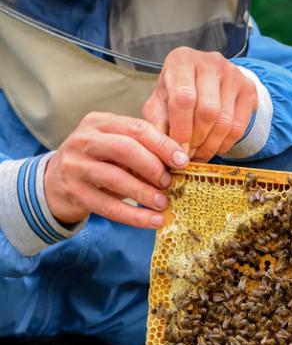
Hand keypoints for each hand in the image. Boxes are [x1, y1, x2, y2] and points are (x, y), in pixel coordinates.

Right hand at [44, 112, 187, 228]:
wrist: (56, 182)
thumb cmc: (99, 162)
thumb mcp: (117, 148)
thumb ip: (143, 150)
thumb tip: (180, 164)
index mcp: (100, 123)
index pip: (136, 128)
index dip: (163, 145)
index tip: (183, 162)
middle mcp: (84, 140)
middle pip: (125, 148)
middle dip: (153, 166)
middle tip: (169, 183)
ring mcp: (75, 165)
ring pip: (115, 177)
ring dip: (145, 192)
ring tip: (164, 203)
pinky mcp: (74, 192)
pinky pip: (109, 206)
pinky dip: (135, 216)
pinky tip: (154, 221)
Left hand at [142, 47, 258, 162]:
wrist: (204, 80)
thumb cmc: (176, 92)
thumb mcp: (159, 103)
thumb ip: (157, 124)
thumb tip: (166, 152)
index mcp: (182, 60)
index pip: (184, 98)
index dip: (182, 129)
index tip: (178, 150)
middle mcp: (211, 63)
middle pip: (208, 111)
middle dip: (197, 140)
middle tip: (189, 155)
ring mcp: (234, 75)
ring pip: (225, 122)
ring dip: (211, 145)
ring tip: (199, 154)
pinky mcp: (248, 90)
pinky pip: (239, 127)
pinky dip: (225, 144)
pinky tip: (213, 147)